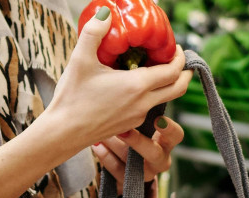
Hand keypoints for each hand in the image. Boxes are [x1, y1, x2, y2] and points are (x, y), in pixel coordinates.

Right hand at [41, 11, 191, 152]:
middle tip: (181, 60)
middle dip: (185, 73)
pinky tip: (137, 86)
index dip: (180, 57)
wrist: (63, 133)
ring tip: (157, 69)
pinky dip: (153, 95)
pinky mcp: (130, 125)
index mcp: (137, 86)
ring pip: (166, 99)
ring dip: (169, 84)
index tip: (177, 47)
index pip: (173, 71)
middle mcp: (143, 103)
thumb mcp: (80, 60)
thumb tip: (106, 13)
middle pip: (178, 88)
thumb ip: (94, 33)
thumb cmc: (72, 97)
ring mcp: (138, 117)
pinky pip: (150, 108)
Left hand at [92, 115, 184, 193]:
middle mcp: (160, 160)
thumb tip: (130, 88)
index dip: (169, 128)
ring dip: (115, 145)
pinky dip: (106, 157)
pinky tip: (97, 145)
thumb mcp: (142, 123)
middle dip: (137, 141)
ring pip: (132, 163)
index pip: (176, 135)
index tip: (158, 118)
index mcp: (167, 142)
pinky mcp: (129, 183)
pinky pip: (117, 171)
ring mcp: (145, 174)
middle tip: (123, 130)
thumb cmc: (137, 132)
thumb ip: (141, 110)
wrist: (125, 160)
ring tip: (102, 132)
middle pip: (154, 153)